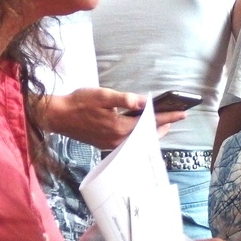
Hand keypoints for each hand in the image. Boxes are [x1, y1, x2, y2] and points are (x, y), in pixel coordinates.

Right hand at [39, 88, 185, 149]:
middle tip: (175, 118)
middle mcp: (117, 139)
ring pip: (138, 140)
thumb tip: (144, 101)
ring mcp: (111, 144)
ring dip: (151, 132)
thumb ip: (125, 99)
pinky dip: (139, 136)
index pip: (151, 123)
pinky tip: (140, 129)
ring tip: (162, 123)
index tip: (183, 114)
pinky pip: (128, 142)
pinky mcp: (105, 144)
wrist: (57, 116)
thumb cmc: (78, 102)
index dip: (168, 117)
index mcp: (119, 126)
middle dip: (163, 126)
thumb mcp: (103, 95)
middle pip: (147, 135)